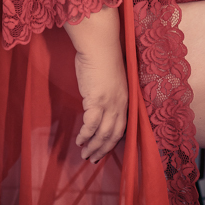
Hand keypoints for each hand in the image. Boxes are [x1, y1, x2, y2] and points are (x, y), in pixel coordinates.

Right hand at [64, 6, 127, 163]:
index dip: (112, 142)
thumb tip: (96, 105)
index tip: (103, 150)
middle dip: (103, 149)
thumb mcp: (110, 80)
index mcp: (125, 99)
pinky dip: (85, 134)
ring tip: (84, 154)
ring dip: (93, 146)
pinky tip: (79, 140)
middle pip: (114, 135)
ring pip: (103, 133)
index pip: (122, 127)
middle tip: (92, 158)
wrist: (99, 45)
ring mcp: (110, 103)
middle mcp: (120, 104)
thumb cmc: (101, 58)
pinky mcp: (97, 100)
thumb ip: (107, 94)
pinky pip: (91, 124)